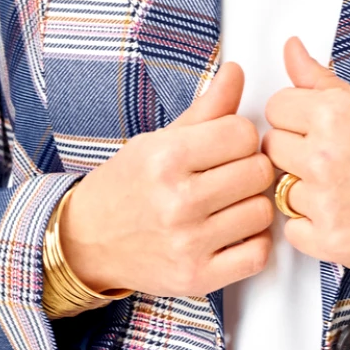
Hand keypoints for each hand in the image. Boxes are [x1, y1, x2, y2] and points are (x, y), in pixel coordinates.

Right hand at [58, 62, 275, 297]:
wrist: (87, 241)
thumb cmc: (127, 186)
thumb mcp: (159, 141)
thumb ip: (206, 109)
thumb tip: (238, 71)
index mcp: (166, 158)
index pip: (243, 133)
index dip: (240, 137)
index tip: (225, 147)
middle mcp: (177, 201)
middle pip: (259, 172)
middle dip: (249, 169)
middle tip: (228, 176)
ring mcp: (188, 243)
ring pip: (262, 212)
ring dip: (251, 206)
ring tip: (227, 205)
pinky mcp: (197, 277)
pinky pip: (257, 254)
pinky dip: (251, 243)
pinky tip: (230, 233)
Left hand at [262, 36, 349, 269]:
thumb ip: (320, 80)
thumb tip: (290, 48)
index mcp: (333, 115)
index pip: (275, 109)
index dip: (295, 120)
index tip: (316, 130)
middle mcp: (324, 156)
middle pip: (273, 150)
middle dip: (297, 154)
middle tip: (335, 161)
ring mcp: (327, 201)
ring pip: (282, 191)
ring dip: (306, 193)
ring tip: (346, 190)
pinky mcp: (332, 241)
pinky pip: (292, 232)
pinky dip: (312, 229)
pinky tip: (344, 216)